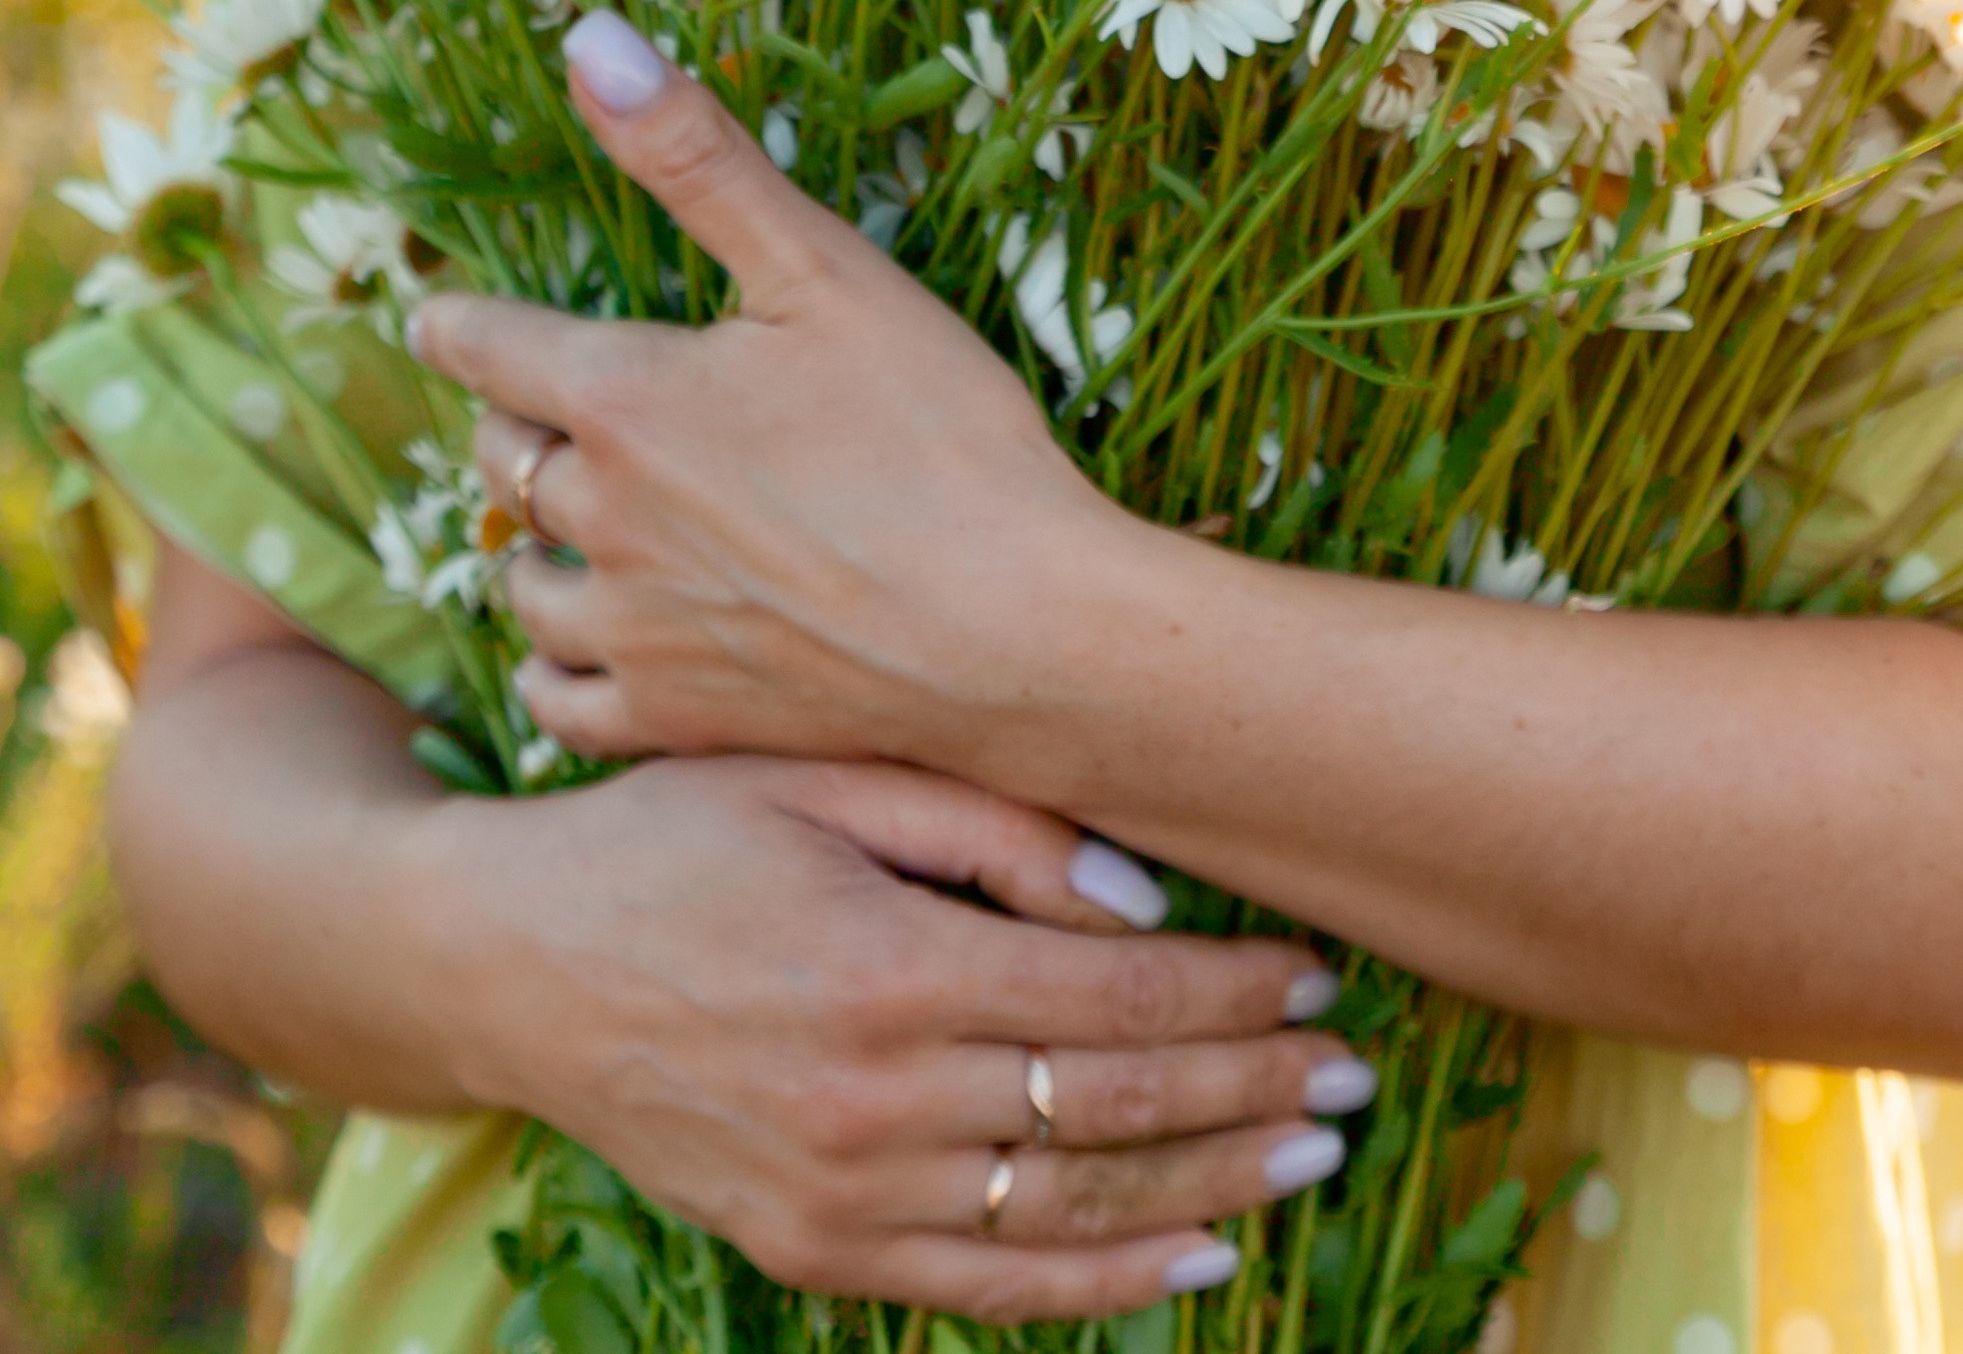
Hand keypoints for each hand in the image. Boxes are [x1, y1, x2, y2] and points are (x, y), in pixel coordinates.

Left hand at [409, 14, 1170, 770]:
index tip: (436, 316)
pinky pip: (559, 699)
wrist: (1020, 631)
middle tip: (533, 407)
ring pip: (519, 580)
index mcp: (627, 397)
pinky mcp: (676, 721)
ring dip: (530, 542)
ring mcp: (633, 629)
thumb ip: (696, 156)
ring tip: (562, 523)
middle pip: (501, 459)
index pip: (487, 347)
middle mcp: (602, 516)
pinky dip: (555, 666)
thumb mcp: (822, 266)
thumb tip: (588, 38)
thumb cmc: (941, 434)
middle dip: (511, 422)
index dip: (455, 324)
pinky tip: (583, 647)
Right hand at [417, 748, 1371, 1315]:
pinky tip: (1197, 1264)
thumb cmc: (676, 833)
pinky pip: (987, 1286)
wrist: (512, 962)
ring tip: (1308, 1158)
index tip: (1316, 974)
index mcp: (890, 963)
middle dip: (1250, 1089)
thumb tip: (1143, 902)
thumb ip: (989, 825)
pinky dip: (1103, 1285)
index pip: (1116, 992)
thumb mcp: (823, 772)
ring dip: (1209, 1187)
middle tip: (1353, 1073)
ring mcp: (840, 1193)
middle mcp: (874, 1097)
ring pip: (1071, 1208)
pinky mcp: (809, 1251)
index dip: (1232, 991)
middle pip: (1114, 1101)